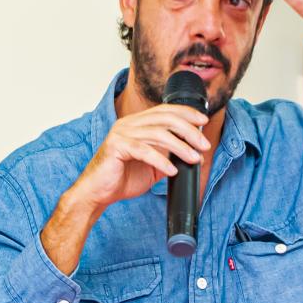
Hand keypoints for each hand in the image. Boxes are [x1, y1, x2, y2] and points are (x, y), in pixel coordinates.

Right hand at [68, 103, 212, 210]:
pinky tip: (172, 170)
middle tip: (204, 145)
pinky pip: (144, 150)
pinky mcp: (116, 146)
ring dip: (180, 146)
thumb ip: (168, 156)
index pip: (165, 110)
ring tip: (194, 159)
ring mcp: (121, 133)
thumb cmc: (122, 178)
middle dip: (189, 130)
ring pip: (158, 133)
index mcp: (137, 123)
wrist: (98, 193)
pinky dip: (161, 161)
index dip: (186, 113)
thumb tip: (193, 154)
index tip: (203, 121)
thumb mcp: (152, 166)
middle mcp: (128, 124)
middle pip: (165, 118)